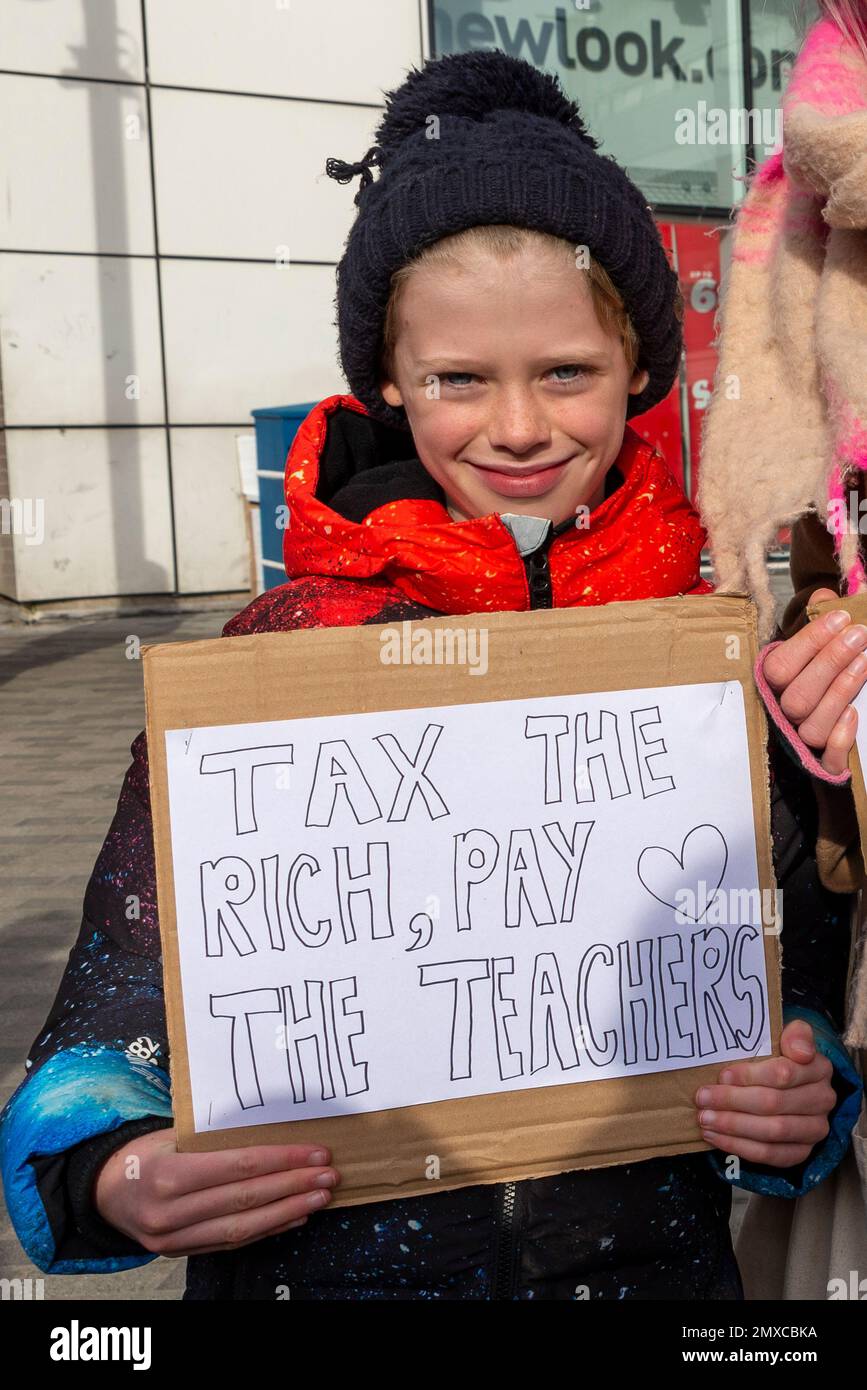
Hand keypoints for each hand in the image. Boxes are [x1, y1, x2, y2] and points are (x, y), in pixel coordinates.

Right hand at [94, 1127, 339, 1255]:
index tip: (315, 1152)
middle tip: (329, 1175)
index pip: (238, 1167)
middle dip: (293, 1186)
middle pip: (245, 1199)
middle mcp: (170, 1212)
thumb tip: (273, 1127)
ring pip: (243, 1227)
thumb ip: (214, 1138)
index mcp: (168, 1174)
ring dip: (288, 1212)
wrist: (101, 1192)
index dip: (282, 1160)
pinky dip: (266, 1230)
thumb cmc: (142, 1154)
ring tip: (320, 1198)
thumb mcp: (170, 1135)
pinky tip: (294, 1217)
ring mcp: (174, 1239)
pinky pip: (231, 1242)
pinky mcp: (179, 1254)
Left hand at [694, 1019, 835, 1167]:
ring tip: (705, 1118)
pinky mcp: (802, 1152)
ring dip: (733, 1126)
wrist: (787, 1086)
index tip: (722, 1076)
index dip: (749, 1076)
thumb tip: (800, 1051)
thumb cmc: (778, 1058)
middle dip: (733, 1102)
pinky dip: (740, 1147)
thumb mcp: (784, 1037)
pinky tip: (716, 1137)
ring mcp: (815, 1129)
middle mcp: (823, 1101)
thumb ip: (796, 1035)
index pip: (783, 1074)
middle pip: (774, 1104)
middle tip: (703, 1098)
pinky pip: (771, 1155)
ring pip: (771, 1132)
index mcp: (819, 1068)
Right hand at [762, 588, 866, 774]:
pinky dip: (840, 738)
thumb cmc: (817, 669)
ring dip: (840, 692)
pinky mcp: (822, 760)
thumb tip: (825, 596)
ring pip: (812, 725)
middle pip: (797, 696)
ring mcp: (800, 738)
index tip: (841, 618)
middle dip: (830, 663)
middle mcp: (782, 712)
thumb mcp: (816, 644)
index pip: (781, 666)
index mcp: (773, 683)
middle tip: (859, 635)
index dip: (810, 642)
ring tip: (865, 662)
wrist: (823, 705)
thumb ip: (819, 620)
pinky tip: (855, 714)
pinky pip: (826, 759)